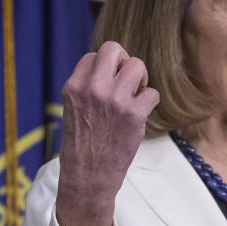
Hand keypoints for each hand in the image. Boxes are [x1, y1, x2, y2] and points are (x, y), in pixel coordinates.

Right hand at [55, 41, 159, 225]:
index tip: (109, 84)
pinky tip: (141, 114)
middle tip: (127, 82)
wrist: (88, 176)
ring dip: (140, 80)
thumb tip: (111, 67)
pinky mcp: (133, 114)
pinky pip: (153, 92)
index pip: (94, 55)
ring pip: (138, 65)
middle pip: (114, 49)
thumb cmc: (83, 143)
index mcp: (73, 86)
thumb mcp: (74, 108)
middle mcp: (92, 89)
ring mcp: (114, 100)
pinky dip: (151, 102)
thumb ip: (88, 87)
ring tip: (135, 97)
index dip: (106, 67)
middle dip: (125, 62)